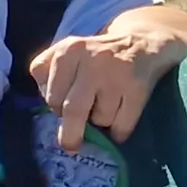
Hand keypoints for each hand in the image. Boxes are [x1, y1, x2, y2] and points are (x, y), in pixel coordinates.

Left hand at [27, 13, 186, 150]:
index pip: (50, 94)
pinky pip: (122, 126)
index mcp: (69, 51)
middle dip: (70, 134)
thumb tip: (47, 107)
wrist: (141, 41)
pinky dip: (119, 132)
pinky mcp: (138, 88)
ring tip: (105, 108)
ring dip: (100, 123)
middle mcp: (92, 60)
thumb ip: (45, 72)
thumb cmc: (95, 53)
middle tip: (70, 146)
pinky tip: (119, 122)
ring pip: (100, 119)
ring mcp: (117, 74)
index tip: (61, 108)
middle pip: (72, 110)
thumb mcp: (66, 52)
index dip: (54, 106)